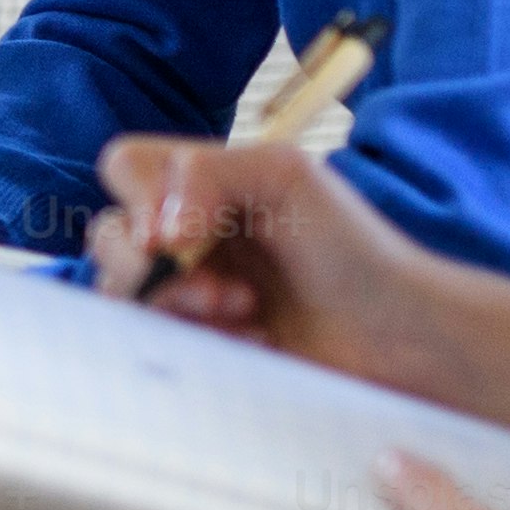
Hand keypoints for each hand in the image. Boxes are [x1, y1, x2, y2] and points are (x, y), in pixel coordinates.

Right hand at [93, 134, 465, 395]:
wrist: (402, 339)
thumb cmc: (356, 250)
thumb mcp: (287, 177)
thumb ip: (206, 174)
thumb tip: (152, 230)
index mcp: (201, 185)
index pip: (124, 166)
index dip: (137, 197)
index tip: (177, 233)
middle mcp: (183, 234)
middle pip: (107, 236)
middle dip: (158, 270)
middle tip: (226, 290)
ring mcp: (186, 292)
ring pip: (122, 295)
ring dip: (180, 307)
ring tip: (246, 315)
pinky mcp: (197, 344)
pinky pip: (151, 343)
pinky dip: (197, 343)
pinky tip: (251, 344)